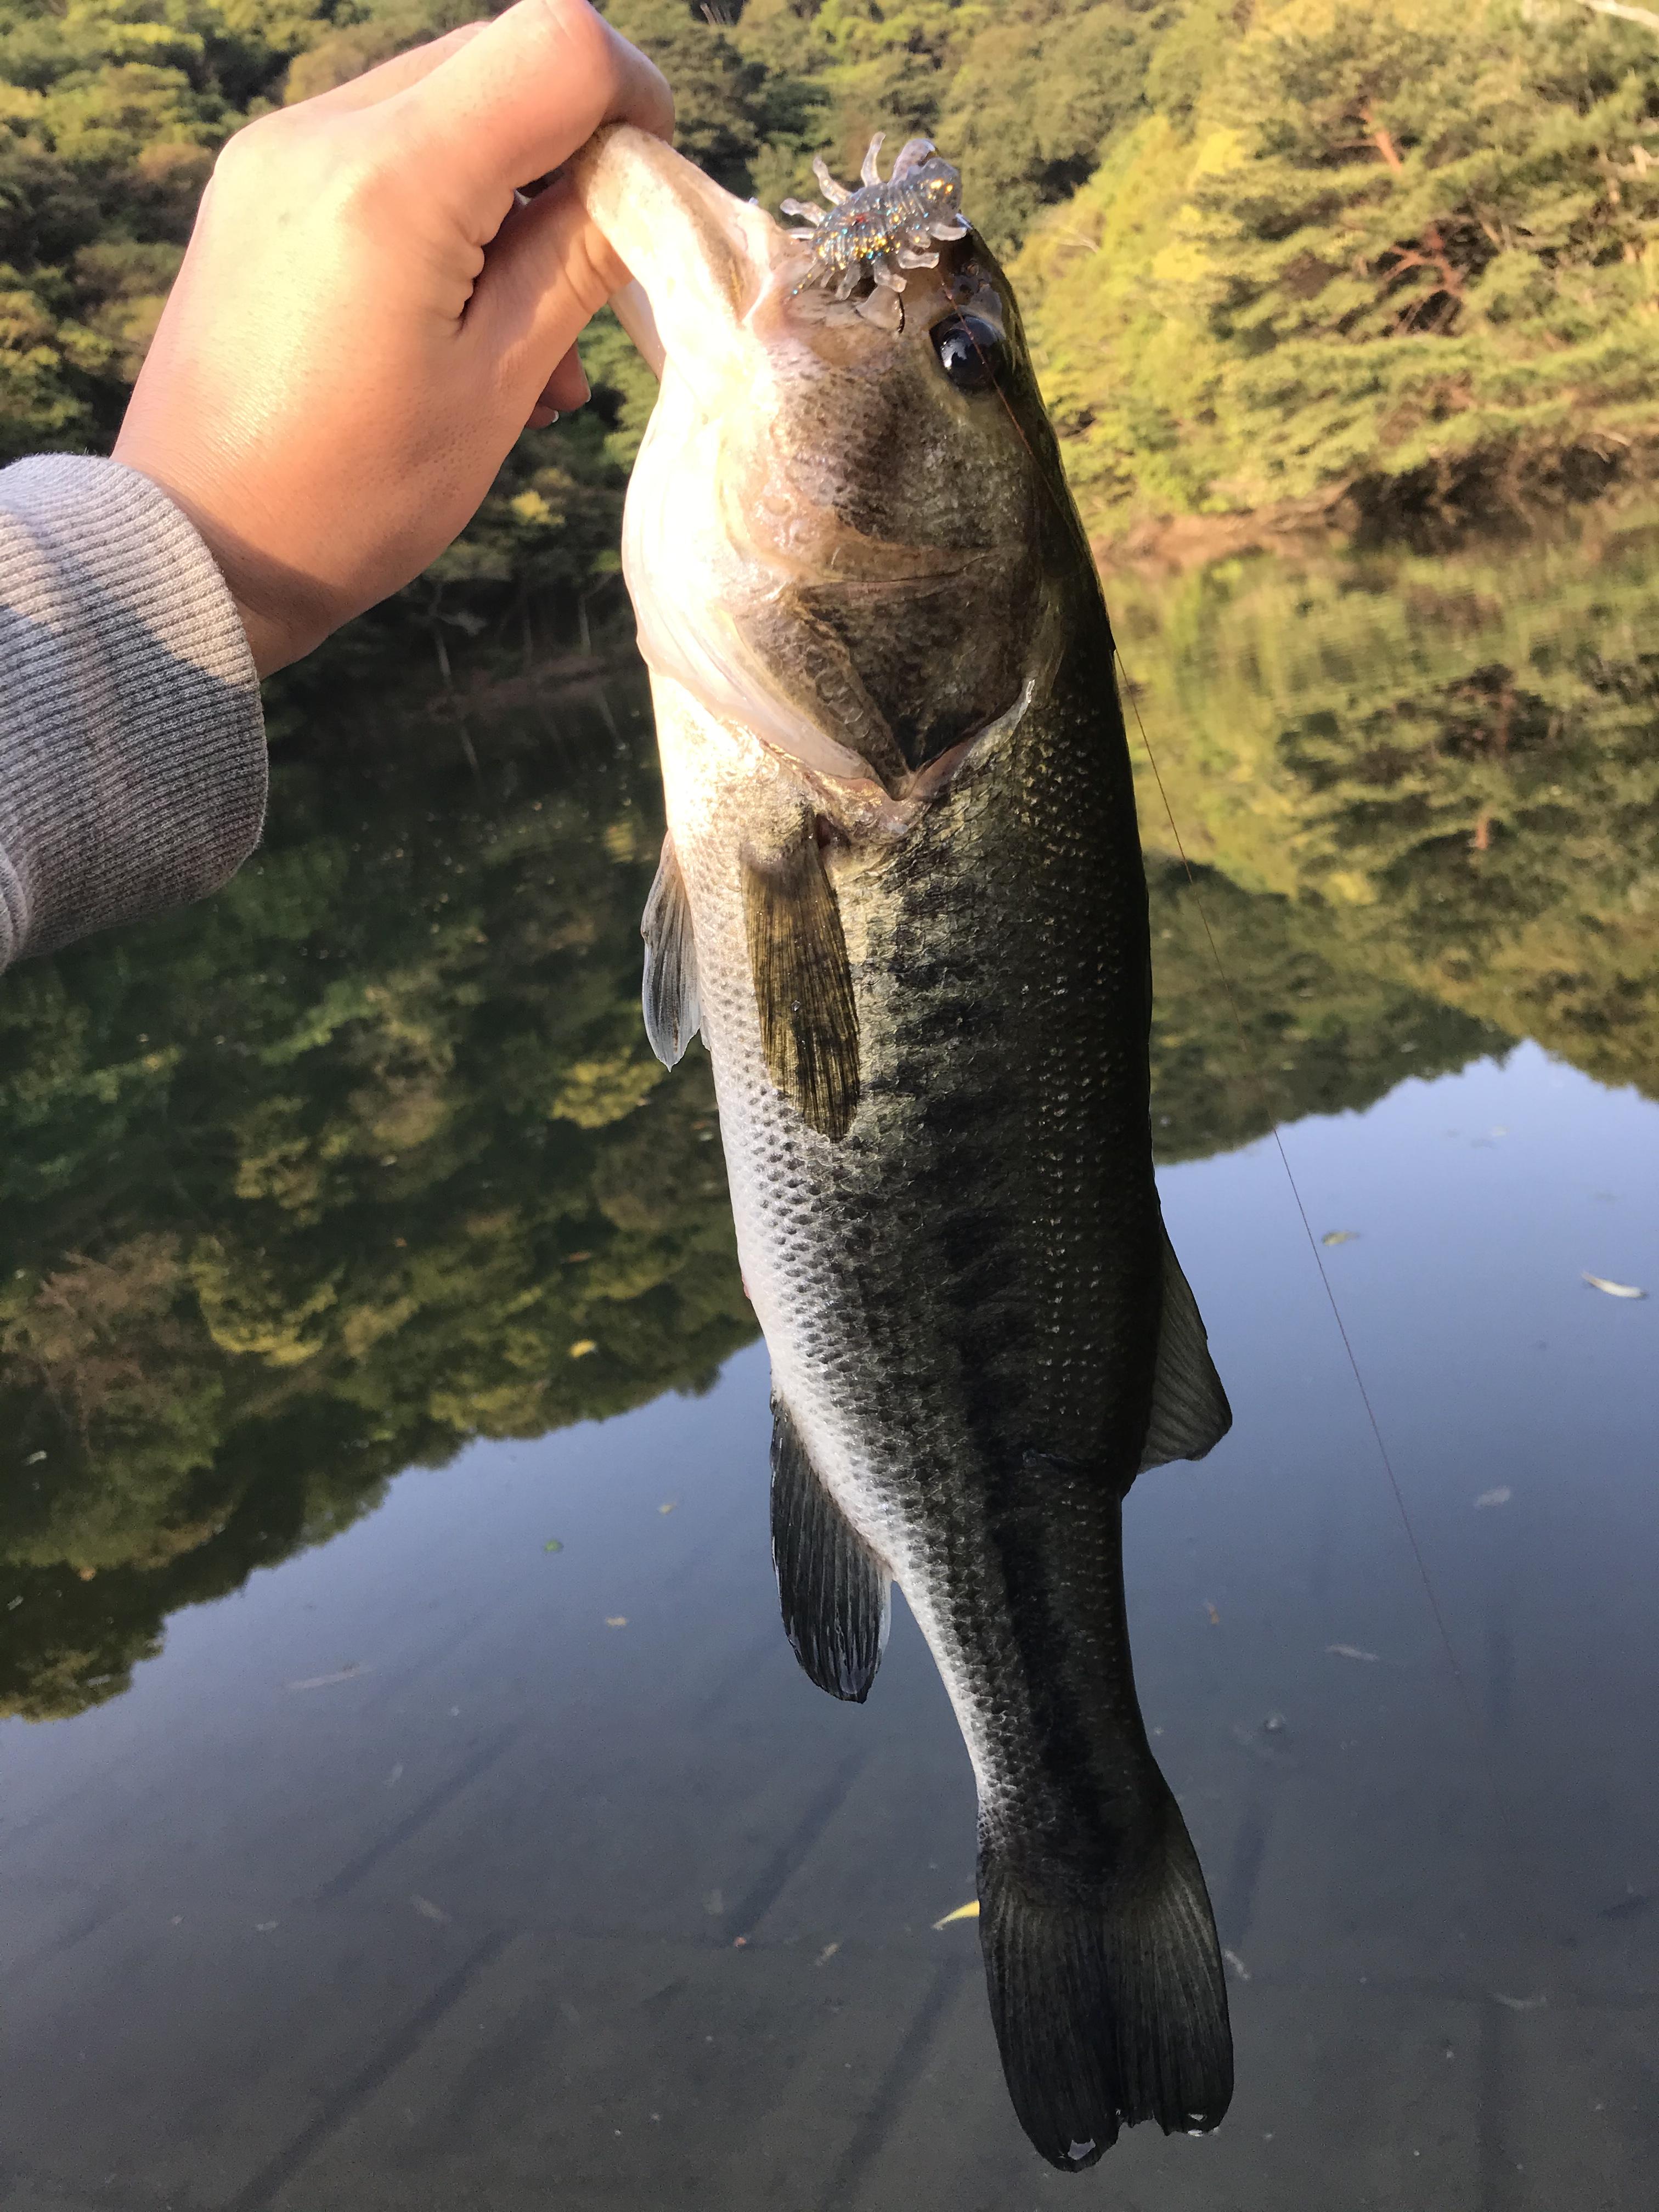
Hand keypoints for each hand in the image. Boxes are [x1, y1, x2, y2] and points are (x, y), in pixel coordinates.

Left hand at [114, 0, 671, 675]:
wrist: (199, 547)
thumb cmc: (354, 496)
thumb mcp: (494, 388)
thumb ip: (576, 263)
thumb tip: (641, 184)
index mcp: (393, 179)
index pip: (556, 47)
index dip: (632, 96)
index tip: (653, 187)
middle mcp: (324, 130)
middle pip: (498, 58)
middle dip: (572, 149)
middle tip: (599, 268)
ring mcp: (279, 150)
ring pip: (442, 103)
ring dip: (513, 186)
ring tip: (531, 329)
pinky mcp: (257, 184)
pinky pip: (381, 149)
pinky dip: (447, 204)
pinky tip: (463, 312)